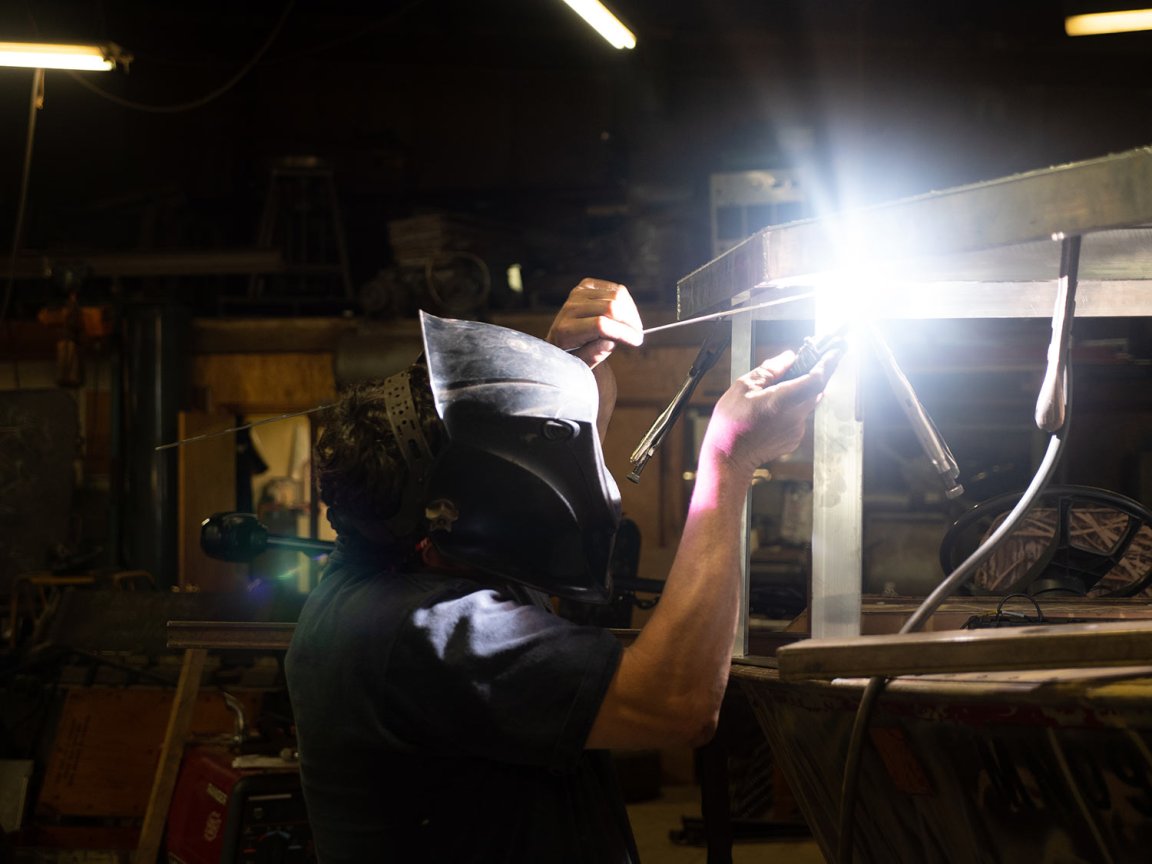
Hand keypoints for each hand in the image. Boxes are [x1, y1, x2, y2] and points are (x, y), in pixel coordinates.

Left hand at [546, 278, 642, 367]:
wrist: (561, 339)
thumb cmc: (574, 354)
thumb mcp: (582, 362)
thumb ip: (596, 353)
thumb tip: (613, 339)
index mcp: (566, 330)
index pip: (600, 325)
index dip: (623, 332)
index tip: (637, 341)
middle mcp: (570, 308)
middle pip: (611, 307)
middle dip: (630, 322)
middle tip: (638, 334)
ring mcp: (577, 294)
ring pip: (616, 295)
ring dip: (631, 312)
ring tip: (634, 327)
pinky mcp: (586, 285)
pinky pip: (615, 289)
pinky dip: (627, 302)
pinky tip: (628, 315)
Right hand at [701, 348, 840, 476]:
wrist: (728, 458)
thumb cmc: (731, 424)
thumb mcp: (743, 387)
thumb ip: (769, 371)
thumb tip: (788, 358)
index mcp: (782, 401)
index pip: (816, 378)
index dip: (828, 362)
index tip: (836, 350)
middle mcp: (795, 416)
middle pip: (816, 390)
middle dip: (814, 374)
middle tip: (809, 361)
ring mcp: (796, 430)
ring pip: (806, 403)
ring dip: (799, 392)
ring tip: (777, 390)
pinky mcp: (793, 439)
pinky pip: (798, 418)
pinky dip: (790, 409)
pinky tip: (771, 412)